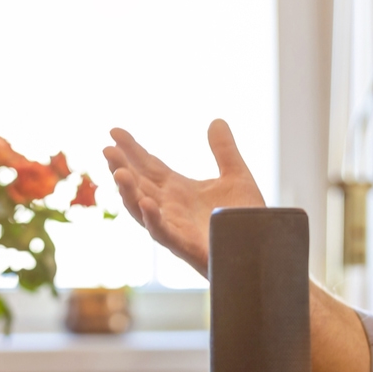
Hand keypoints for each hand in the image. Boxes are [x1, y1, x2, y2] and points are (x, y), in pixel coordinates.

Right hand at [103, 119, 264, 275]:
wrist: (264, 250)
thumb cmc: (247, 220)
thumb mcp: (236, 177)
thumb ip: (224, 150)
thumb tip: (216, 120)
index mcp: (178, 191)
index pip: (148, 166)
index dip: (131, 149)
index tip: (114, 131)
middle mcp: (171, 208)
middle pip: (139, 185)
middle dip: (121, 167)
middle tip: (107, 149)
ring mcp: (175, 228)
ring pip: (142, 210)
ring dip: (128, 192)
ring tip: (118, 172)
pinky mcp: (186, 246)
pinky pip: (163, 234)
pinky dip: (153, 219)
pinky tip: (146, 203)